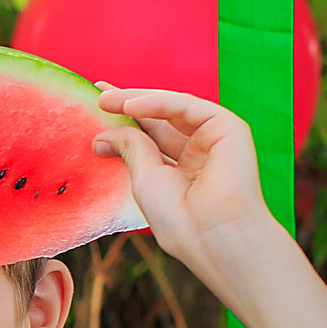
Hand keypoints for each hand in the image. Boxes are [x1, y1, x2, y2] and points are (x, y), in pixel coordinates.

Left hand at [95, 87, 285, 289]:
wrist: (213, 235)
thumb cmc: (179, 218)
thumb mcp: (144, 179)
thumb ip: (130, 149)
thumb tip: (102, 135)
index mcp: (181, 170)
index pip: (150, 137)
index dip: (125, 121)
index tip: (96, 107)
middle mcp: (199, 153)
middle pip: (160, 119)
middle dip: (129, 103)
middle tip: (98, 92)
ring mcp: (215, 140)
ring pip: (174, 109)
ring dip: (139, 100)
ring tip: (105, 98)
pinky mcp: (229, 129)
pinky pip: (188, 107)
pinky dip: (159, 102)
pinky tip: (131, 105)